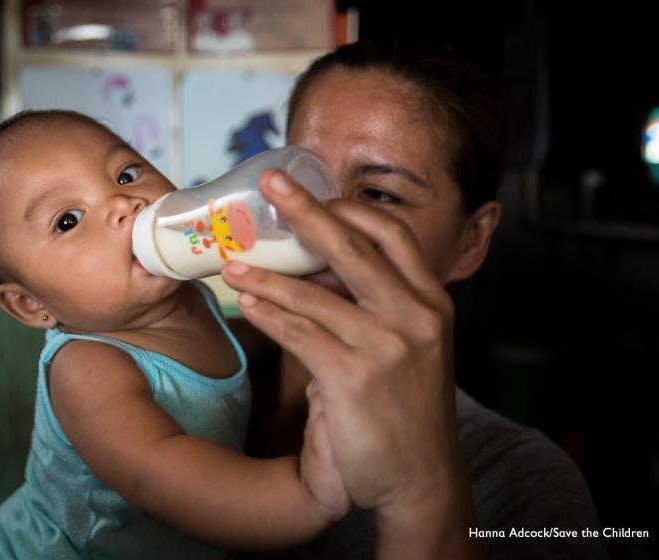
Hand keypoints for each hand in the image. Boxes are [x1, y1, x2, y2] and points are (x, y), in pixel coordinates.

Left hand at [222, 169, 479, 555]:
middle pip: (354, 246)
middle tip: (271, 183)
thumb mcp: (410, 347)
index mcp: (432, 302)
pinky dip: (269, 314)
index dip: (351, 208)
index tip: (315, 194)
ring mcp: (388, 346)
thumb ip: (375, 307)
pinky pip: (300, 334)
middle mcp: (416, 316)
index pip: (393, 235)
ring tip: (231, 261)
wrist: (421, 479)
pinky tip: (247, 303)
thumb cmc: (407, 407)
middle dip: (306, 210)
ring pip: (314, 294)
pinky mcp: (355, 378)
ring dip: (266, 274)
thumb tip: (317, 272)